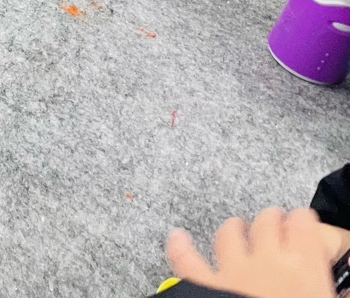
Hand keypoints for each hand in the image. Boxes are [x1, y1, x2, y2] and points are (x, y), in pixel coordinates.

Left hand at [165, 208, 340, 297]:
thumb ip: (338, 294)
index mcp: (305, 268)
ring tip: (238, 228)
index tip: (305, 224)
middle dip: (272, 220)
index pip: (303, 224)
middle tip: (276, 225)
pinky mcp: (207, 286)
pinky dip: (180, 247)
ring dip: (234, 228)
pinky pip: (187, 261)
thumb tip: (346, 291)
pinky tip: (178, 237)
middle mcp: (267, 262)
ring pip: (228, 234)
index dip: (303, 220)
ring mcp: (233, 272)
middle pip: (266, 222)